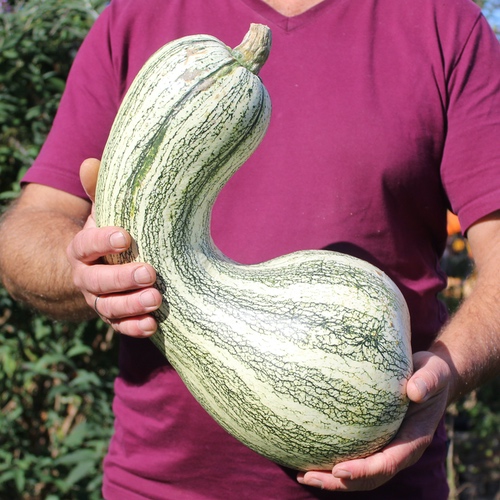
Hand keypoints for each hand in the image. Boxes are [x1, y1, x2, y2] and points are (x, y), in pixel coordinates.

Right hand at [66, 158, 161, 335]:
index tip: (125, 236)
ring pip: (108, 307)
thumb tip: (91, 161)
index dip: (102, 242)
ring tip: (156, 299)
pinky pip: (118, 326)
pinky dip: (134, 327)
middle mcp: (85, 277)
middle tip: (149, 272)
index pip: (86, 245)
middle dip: (121, 279)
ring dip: (131, 305)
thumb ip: (99, 190)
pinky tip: (152, 325)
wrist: (92, 268)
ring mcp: (97, 300)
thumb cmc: (105, 236)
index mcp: (81, 249)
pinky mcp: (112, 316)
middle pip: (96, 282)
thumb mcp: (102, 212)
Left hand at [297, 351, 450, 490]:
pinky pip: (355, 454)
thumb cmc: (431, 374)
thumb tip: (415, 390)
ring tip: (302, 475)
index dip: (364, 471)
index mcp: (414, 440)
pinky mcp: (376, 439)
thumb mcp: (433, 373)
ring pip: (359, 472)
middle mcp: (399, 450)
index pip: (387, 464)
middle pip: (369, 477)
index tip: (339, 470)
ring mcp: (387, 447)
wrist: (432, 378)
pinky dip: (332, 459)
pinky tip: (309, 452)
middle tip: (308, 477)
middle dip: (339, 483)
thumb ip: (428, 381)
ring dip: (331, 478)